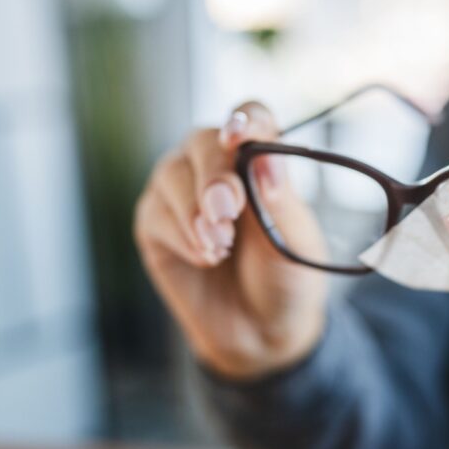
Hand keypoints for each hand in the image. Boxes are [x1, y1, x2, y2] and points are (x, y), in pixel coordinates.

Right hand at [134, 102, 327, 378]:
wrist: (263, 330)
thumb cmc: (286, 277)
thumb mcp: (293, 237)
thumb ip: (274, 194)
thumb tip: (259, 151)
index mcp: (258, 159)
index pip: (250, 117)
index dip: (243, 119)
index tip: (239, 137)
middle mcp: (215, 167)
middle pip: (202, 141)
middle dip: (213, 176)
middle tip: (227, 211)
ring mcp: (181, 193)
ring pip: (171, 174)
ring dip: (196, 212)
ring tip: (222, 248)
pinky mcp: (156, 225)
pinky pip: (156, 213)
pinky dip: (181, 236)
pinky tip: (206, 258)